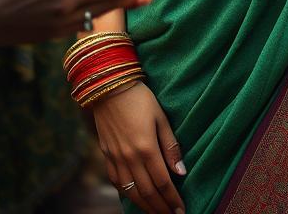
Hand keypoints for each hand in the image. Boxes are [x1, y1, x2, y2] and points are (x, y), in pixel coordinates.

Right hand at [92, 82, 185, 213]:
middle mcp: (129, 158)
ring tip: (157, 213)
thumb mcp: (161, 117)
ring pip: (131, 192)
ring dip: (145, 206)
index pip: (163, 183)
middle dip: (161, 208)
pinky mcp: (106, 155)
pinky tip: (135, 197)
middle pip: (147, 192)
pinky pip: (117, 182)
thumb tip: (181, 172)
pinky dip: (127, 194)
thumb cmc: (140, 98)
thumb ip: (171, 146)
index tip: (181, 210)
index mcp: (146, 148)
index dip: (173, 199)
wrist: (108, 86)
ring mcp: (115, 158)